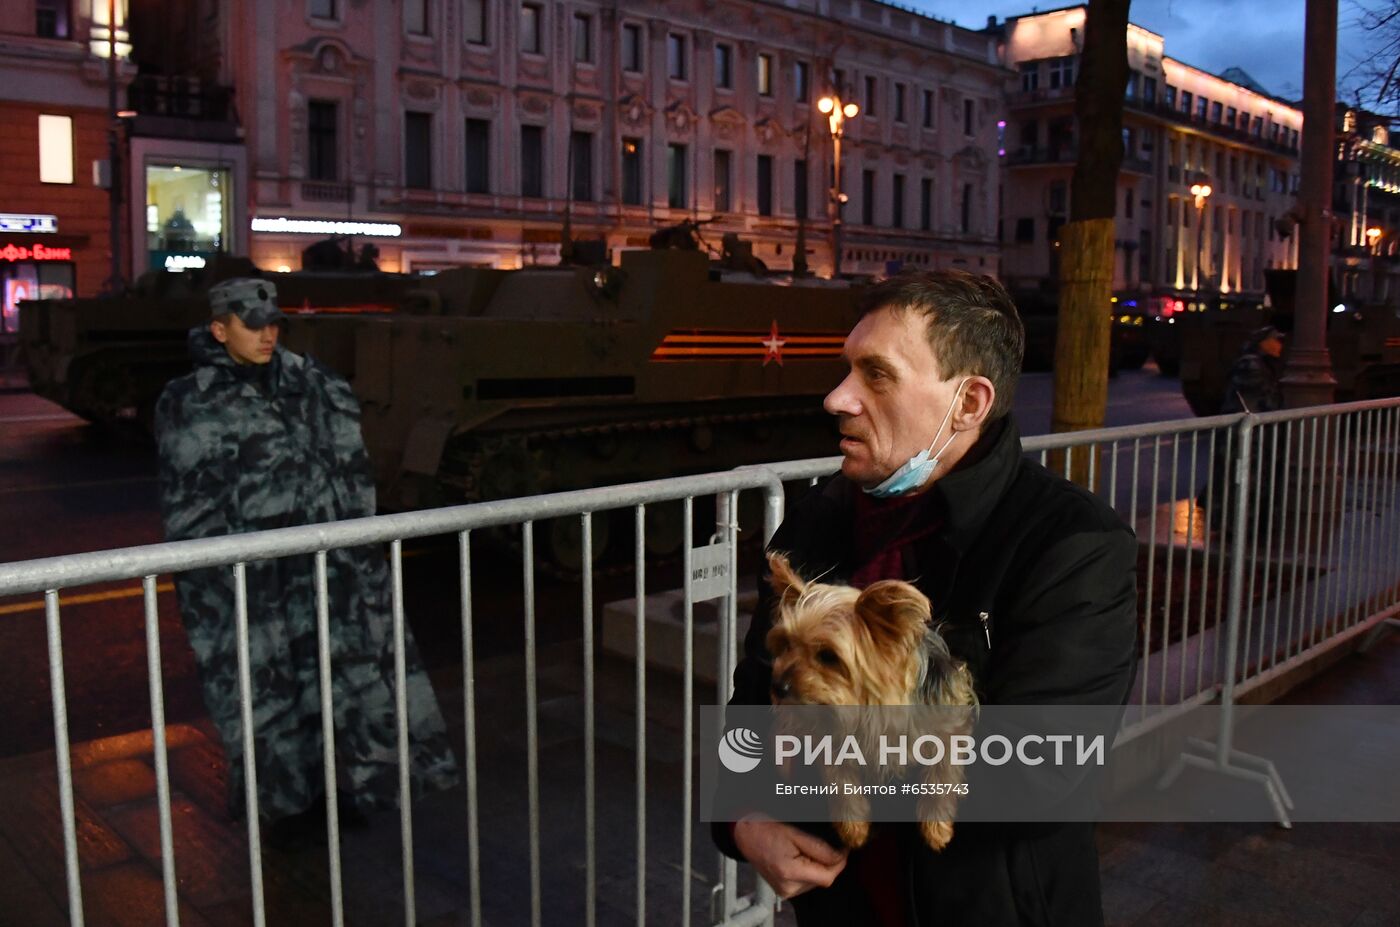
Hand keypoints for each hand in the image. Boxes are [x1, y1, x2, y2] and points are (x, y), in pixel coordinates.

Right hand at [733, 814, 848, 898]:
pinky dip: (810, 870)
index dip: (839, 861)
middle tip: (828, 844)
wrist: (744, 833)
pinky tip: (802, 856)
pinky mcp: (783, 891)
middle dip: (829, 862)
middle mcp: (786, 887)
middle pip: (823, 880)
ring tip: (809, 848)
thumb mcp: (796, 833)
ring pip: (816, 882)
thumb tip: (840, 855)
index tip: (843, 847)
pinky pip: (806, 883)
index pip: (828, 876)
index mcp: (789, 872)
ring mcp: (784, 891)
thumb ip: (820, 848)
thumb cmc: (765, 827)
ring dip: (820, 866)